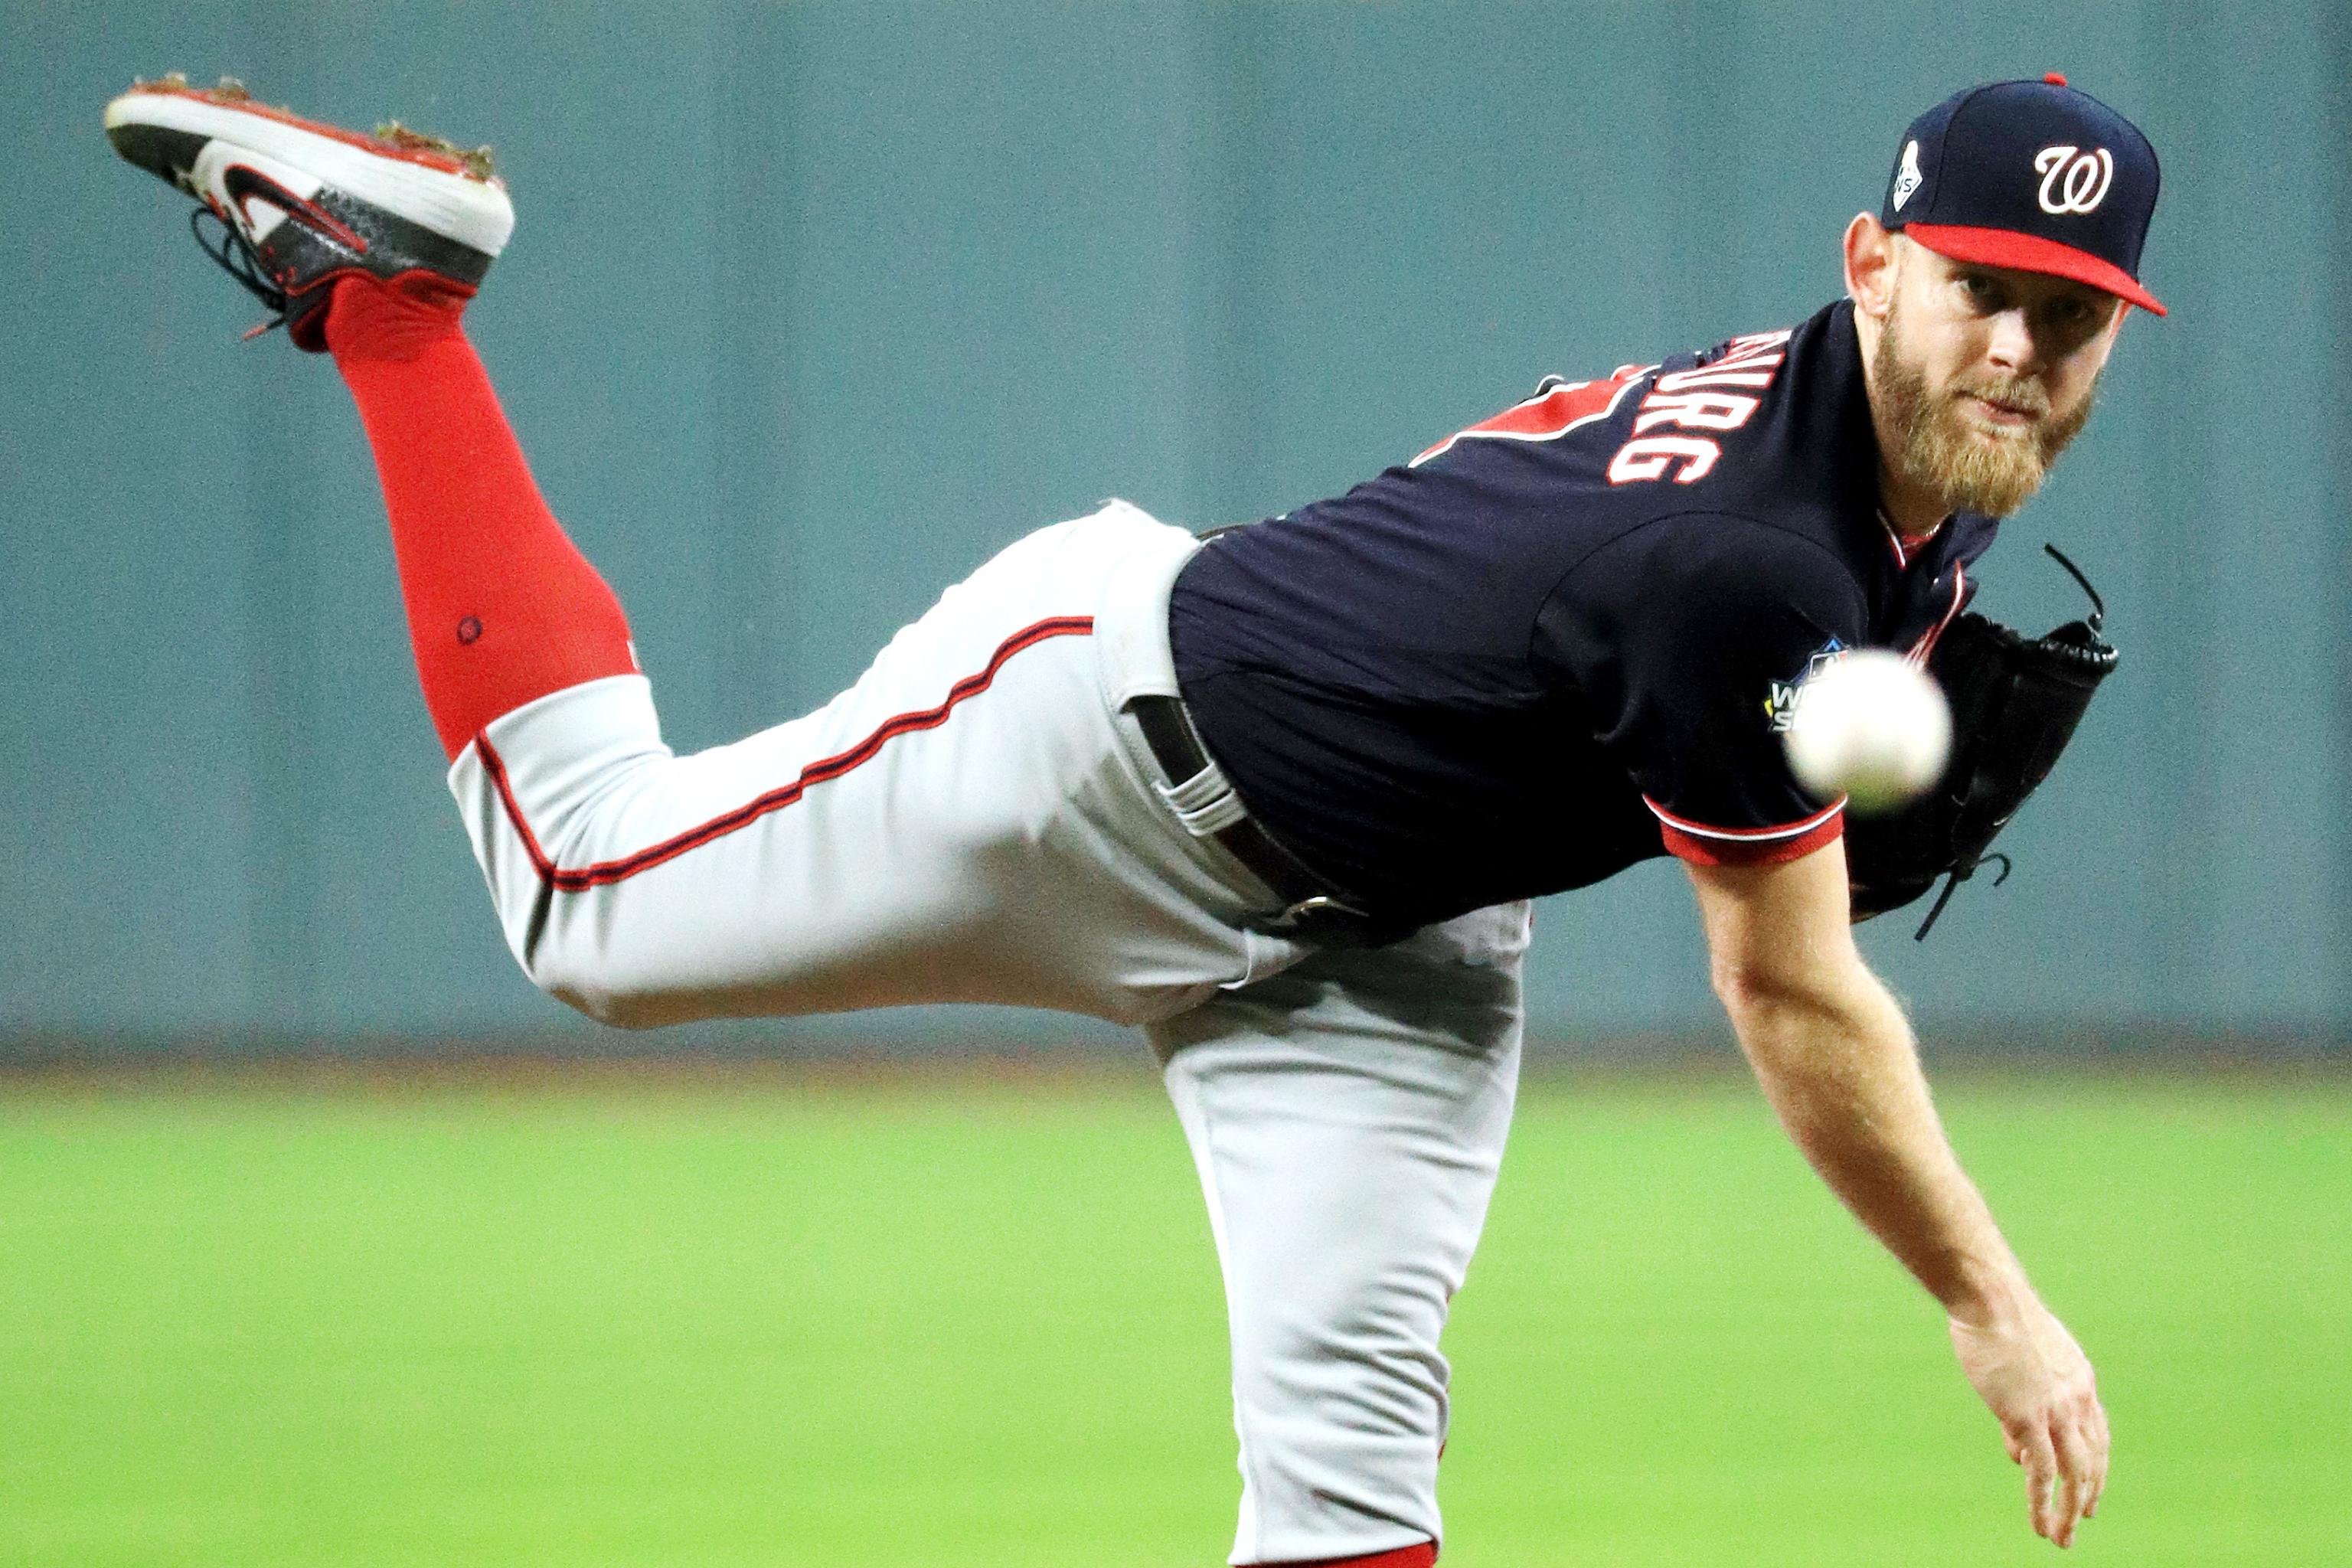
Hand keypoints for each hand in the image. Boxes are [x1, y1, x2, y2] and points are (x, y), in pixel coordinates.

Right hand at [1949, 1295, 2109, 1546]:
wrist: (1990, 1295)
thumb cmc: (1995, 1314)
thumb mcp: (2021, 1359)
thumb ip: (2024, 1402)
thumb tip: (2017, 1446)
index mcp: (2079, 1378)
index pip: (2097, 1432)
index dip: (2095, 1463)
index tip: (2090, 1486)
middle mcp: (2078, 1398)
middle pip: (2093, 1459)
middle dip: (2089, 1494)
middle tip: (2084, 1520)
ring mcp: (2056, 1409)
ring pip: (2075, 1474)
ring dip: (2071, 1511)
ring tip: (2063, 1537)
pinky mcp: (2029, 1417)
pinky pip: (2043, 1473)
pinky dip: (2044, 1504)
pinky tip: (2041, 1525)